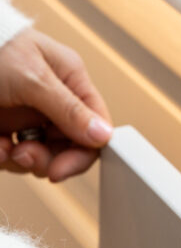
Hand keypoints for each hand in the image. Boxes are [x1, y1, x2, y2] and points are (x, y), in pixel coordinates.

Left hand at [0, 28, 111, 180]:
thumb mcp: (32, 78)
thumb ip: (69, 109)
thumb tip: (103, 135)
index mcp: (69, 80)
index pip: (94, 126)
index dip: (83, 153)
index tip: (60, 170)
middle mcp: (52, 102)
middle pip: (69, 148)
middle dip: (47, 159)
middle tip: (26, 157)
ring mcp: (28, 117)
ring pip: (41, 157)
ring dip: (22, 160)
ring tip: (5, 148)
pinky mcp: (5, 129)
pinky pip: (13, 156)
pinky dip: (3, 156)